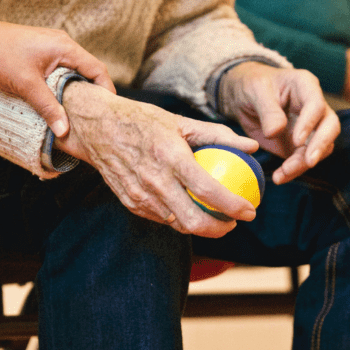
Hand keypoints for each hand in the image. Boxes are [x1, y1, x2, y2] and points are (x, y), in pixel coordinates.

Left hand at [0, 19, 115, 136]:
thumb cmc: (0, 55)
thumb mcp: (27, 86)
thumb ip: (48, 108)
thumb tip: (65, 131)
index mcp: (66, 47)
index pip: (97, 69)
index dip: (106, 91)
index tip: (108, 111)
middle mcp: (63, 43)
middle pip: (88, 70)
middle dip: (93, 92)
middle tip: (94, 116)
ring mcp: (52, 45)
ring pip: (74, 70)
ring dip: (77, 89)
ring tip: (78, 111)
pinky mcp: (42, 50)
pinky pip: (61, 68)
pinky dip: (64, 83)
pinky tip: (58, 99)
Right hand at [54, 82, 258, 237]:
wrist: (97, 128)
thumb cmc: (142, 121)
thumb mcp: (180, 121)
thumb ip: (218, 135)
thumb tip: (251, 146)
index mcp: (170, 156)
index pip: (208, 190)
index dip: (233, 206)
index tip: (250, 210)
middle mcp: (154, 180)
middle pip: (193, 220)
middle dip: (220, 229)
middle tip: (234, 222)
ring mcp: (140, 195)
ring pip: (177, 224)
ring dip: (200, 226)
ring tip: (215, 218)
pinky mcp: (130, 202)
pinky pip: (161, 218)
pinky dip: (178, 218)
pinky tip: (189, 210)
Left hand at [218, 62, 340, 184]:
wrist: (244, 97)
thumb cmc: (252, 85)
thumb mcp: (255, 91)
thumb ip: (267, 110)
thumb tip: (275, 132)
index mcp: (305, 85)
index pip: (316, 104)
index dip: (310, 123)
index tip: (297, 140)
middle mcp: (314, 106)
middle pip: (330, 126)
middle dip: (321, 145)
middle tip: (308, 162)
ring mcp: (311, 127)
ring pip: (320, 147)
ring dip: (304, 163)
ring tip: (283, 173)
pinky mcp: (301, 144)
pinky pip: (304, 160)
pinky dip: (294, 170)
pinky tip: (280, 177)